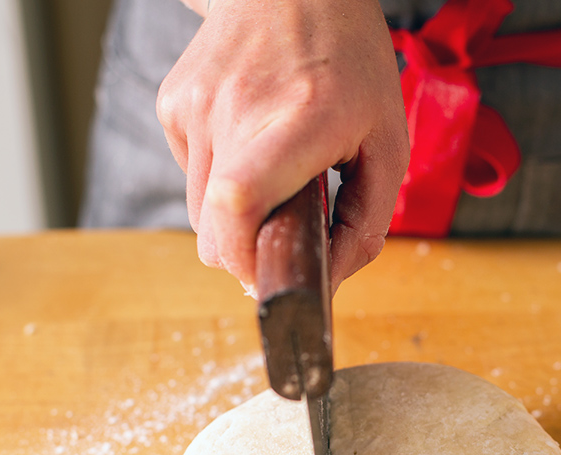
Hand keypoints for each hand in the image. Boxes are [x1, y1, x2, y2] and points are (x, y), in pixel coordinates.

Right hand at [157, 0, 408, 292]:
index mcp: (302, 117)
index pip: (239, 199)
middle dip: (246, 252)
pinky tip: (249, 142)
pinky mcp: (172, 104)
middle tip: (284, 231)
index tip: (269, 271)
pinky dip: (219, 180)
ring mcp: (196, 106)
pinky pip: (192, 176)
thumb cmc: (349, 65)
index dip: (243, 256)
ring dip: (235, 218)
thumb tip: (329, 284)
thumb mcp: (388, 141)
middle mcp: (238, 109)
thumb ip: (366, 223)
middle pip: (212, 229)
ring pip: (197, 213)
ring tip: (273, 175)